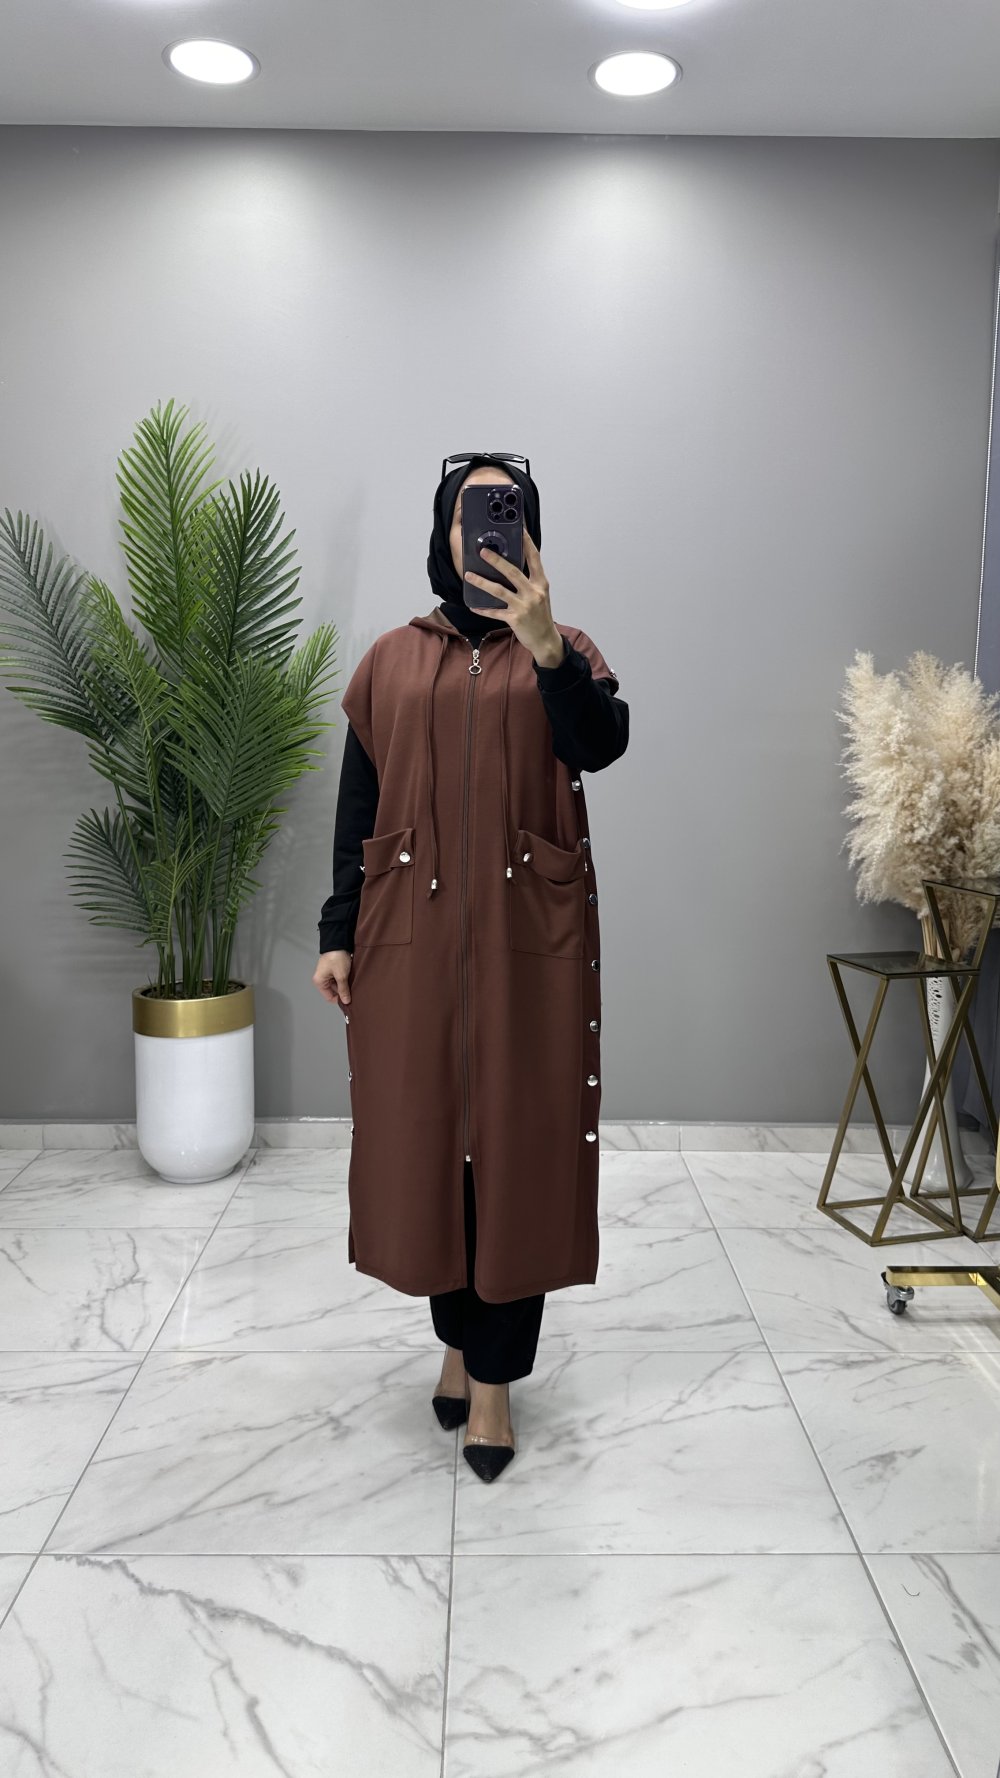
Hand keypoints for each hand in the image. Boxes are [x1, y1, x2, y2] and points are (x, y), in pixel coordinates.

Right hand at [313, 949, 352, 1006]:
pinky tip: (351, 977)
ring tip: (352, 982)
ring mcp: (327, 974)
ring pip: (337, 985)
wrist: (339, 942)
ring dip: (345, 985)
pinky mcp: (333, 969)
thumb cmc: (336, 957)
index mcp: (320, 981)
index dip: (339, 999)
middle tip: (353, 991)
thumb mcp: (341, 976)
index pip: (329, 997)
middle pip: (334, 991)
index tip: (349, 999)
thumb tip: (346, 1001)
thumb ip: (343, 989)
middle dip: (343, 991)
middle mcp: (322, 979)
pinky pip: (339, 978)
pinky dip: (345, 979)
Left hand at [464, 531, 564, 667]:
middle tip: (482, 551)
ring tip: (469, 576)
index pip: (534, 558)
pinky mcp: (515, 619)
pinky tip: (473, 606)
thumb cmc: (541, 616)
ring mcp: (524, 606)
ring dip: (482, 582)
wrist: (546, 640)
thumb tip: (510, 567)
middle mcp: (534, 593)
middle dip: (496, 560)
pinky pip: (495, 612)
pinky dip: (483, 609)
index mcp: (541, 583)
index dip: (527, 542)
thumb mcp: (540, 595)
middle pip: (513, 572)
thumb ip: (529, 581)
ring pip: (499, 591)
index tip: (519, 529)